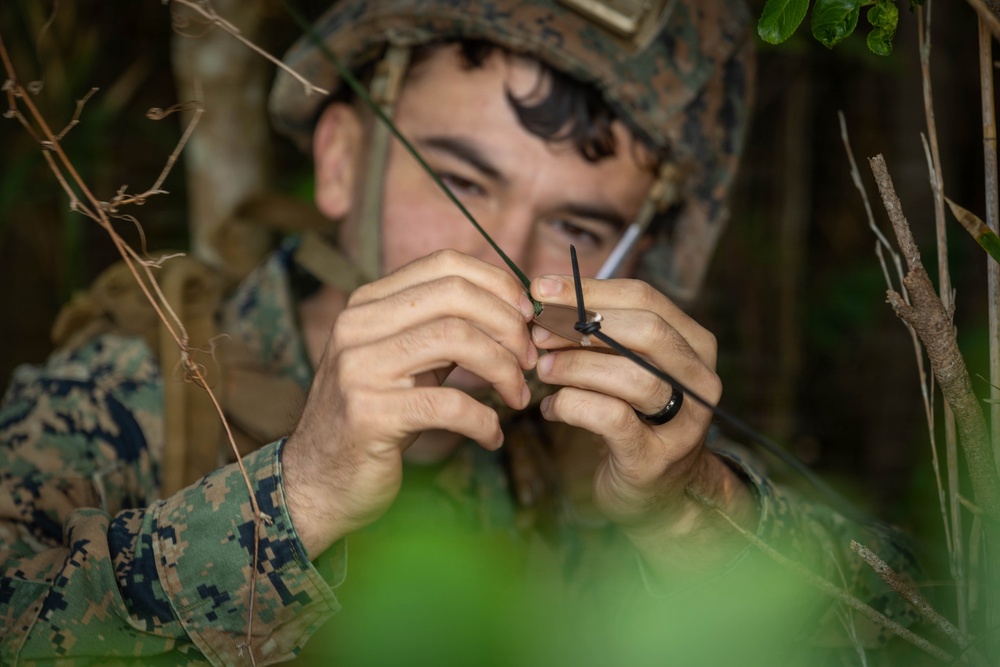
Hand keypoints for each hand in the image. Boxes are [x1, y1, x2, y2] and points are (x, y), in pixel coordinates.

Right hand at [283, 250, 537, 557]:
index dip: (497, 284)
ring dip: (504, 369)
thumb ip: (443, 328)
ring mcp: (359, 368)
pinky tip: (492, 435)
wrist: (317, 480)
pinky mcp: (370, 414)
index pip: (445, 264)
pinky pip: (449, 404)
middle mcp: (357, 325)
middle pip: (456, 295)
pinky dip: (484, 420)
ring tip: (518, 396)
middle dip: (508, 325)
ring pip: (457, 339)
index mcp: (368, 303)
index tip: (526, 316)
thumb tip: (513, 310)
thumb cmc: (377, 417)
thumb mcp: (405, 360)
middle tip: (530, 360)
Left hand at [529, 275, 755, 577]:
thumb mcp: (622, 366)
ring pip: (630, 375)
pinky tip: (550, 409)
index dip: (589, 289)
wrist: (656, 492)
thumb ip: (596, 332)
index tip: (541, 288)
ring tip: (541, 370)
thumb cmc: (632, 416)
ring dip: (574, 366)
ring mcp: (685, 421)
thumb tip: (544, 296)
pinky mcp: (656, 457)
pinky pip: (611, 418)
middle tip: (538, 333)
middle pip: (645, 330)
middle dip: (582, 325)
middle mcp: (700, 379)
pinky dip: (571, 406)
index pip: (644, 297)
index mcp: (694, 344)